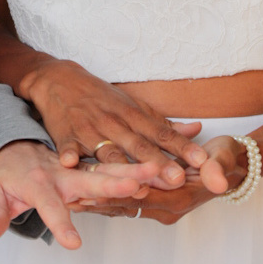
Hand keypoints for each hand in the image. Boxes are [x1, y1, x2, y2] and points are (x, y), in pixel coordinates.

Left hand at [0, 139, 156, 249]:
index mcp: (38, 181)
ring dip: (139, 171)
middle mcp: (63, 172)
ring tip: (166, 172)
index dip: (60, 223)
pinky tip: (170, 164)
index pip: (49, 204)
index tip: (73, 245)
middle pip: (92, 178)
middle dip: (117, 183)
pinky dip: (144, 162)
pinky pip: (120, 163)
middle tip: (140, 187)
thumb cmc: (1, 176)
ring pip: (113, 168)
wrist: (9, 146)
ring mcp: (79, 166)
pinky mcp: (91, 164)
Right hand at [21, 59, 207, 187]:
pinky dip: (69, 155)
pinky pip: (68, 147)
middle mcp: (114, 123)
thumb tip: (197, 130)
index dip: (183, 147)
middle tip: (178, 179)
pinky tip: (71, 164)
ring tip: (135, 185)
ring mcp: (90, 130)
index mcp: (133, 116)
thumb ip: (163, 124)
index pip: (162, 134)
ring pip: (108, 151)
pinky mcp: (66, 136)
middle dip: (158, 163)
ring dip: (121, 167)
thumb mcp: (134, 105)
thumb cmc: (101, 97)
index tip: (203, 160)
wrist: (59, 78)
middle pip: (139, 146)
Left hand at [78, 135, 241, 224]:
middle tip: (68, 200)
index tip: (89, 193)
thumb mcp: (225, 160)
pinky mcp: (158, 199)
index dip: (115, 194)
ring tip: (70, 200)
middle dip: (98, 203)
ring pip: (124, 207)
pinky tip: (87, 195)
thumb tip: (216, 182)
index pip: (140, 198)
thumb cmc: (229, 159)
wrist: (237, 165)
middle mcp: (168, 207)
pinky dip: (108, 199)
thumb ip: (217, 170)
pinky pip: (128, 202)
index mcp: (179, 197)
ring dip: (99, 203)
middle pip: (126, 206)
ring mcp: (163, 205)